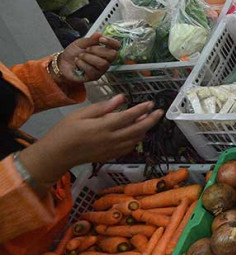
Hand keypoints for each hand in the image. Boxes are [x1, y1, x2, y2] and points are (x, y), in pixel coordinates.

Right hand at [29, 95, 162, 169]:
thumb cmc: (65, 131)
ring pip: (135, 140)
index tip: (151, 103)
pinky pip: (129, 148)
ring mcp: (111, 150)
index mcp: (103, 127)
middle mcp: (111, 140)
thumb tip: (121, 98)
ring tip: (149, 120)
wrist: (57, 155)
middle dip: (151, 120)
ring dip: (145, 130)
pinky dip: (136, 140)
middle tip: (159, 112)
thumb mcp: (80, 114)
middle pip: (138, 130)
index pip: (128, 117)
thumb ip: (103, 107)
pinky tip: (137, 134)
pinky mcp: (110, 156)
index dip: (142, 109)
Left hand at [57, 33, 119, 83]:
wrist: (63, 63)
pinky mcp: (95, 76)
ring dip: (88, 58)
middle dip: (98, 50)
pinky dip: (82, 64)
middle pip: (112, 55)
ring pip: (102, 63)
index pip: (116, 46)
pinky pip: (92, 70)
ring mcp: (101, 69)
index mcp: (105, 50)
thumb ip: (91, 39)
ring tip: (80, 56)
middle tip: (87, 49)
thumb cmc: (74, 52)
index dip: (111, 42)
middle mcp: (106, 60)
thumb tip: (100, 33)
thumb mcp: (81, 43)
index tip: (101, 39)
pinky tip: (77, 62)